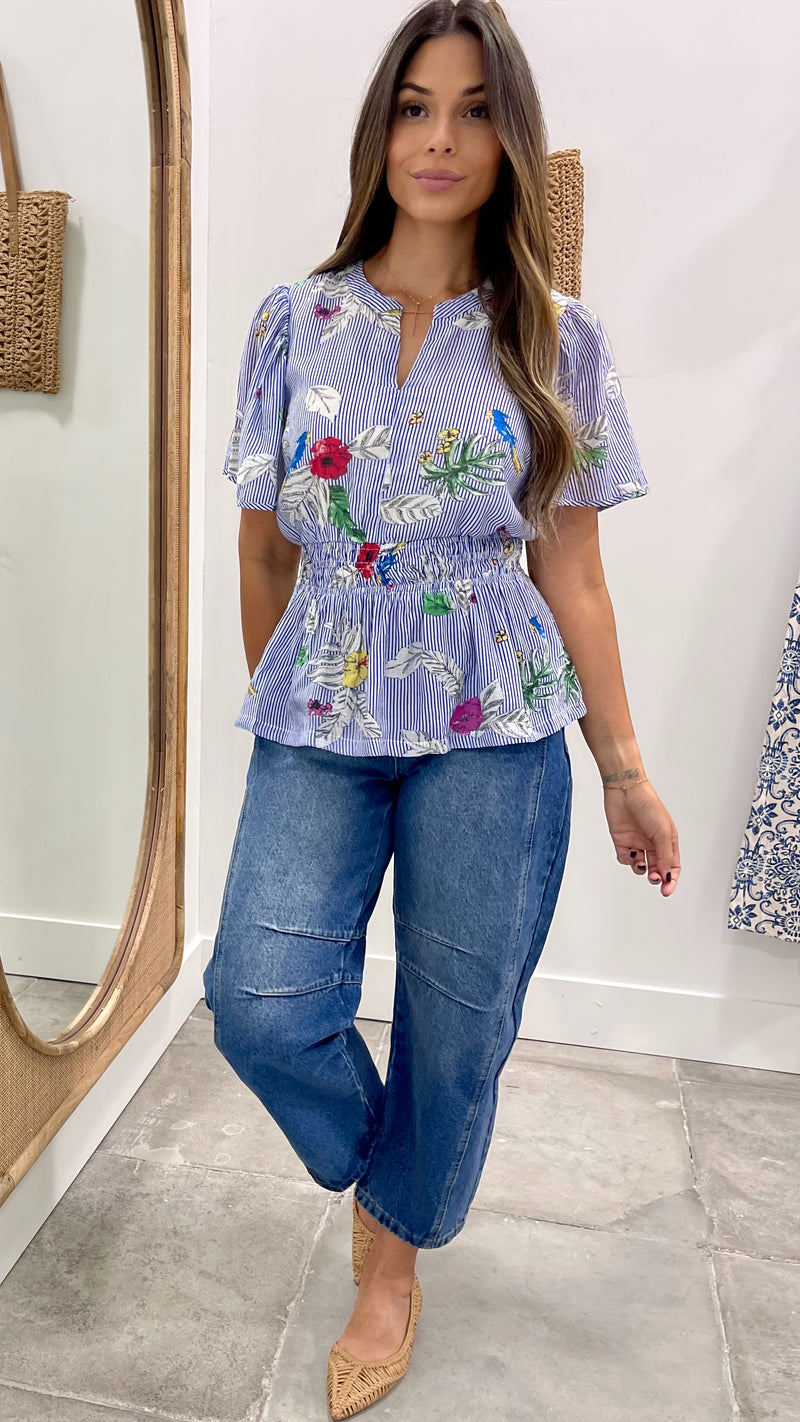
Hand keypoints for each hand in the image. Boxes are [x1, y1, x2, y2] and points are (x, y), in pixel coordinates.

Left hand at [603, 780, 679, 896]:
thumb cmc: (649, 805)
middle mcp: (653, 843)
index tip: (666, 890)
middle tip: (653, 876)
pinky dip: (628, 860)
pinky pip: (626, 858)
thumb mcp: (662, 833)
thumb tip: (666, 876)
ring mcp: (638, 842)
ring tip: (642, 864)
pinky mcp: (622, 841)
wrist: (625, 790)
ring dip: (641, 870)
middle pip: (657, 868)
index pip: (672, 866)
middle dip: (656, 876)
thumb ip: (665, 857)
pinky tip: (630, 853)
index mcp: (668, 840)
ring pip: (641, 866)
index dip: (670, 880)